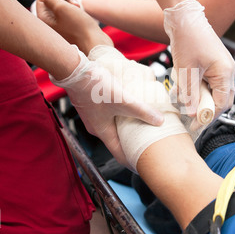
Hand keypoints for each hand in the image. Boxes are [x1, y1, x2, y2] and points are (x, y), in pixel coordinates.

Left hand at [35, 0, 111, 52]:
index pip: (42, 0)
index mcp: (44, 21)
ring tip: (79, 8)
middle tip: (74, 3)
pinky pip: (69, 15)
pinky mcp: (70, 29)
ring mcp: (60, 28)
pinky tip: (81, 13)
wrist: (94, 41)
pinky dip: (74, 10)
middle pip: (52, 3)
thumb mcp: (61, 8)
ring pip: (62, 8)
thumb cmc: (78, 26)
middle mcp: (50, 26)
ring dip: (70, 4)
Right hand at [50, 47, 163, 164]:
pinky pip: (109, 114)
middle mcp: (96, 126)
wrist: (74, 70)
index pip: (119, 153)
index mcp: (102, 131)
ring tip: (140, 125)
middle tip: (147, 142)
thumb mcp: (123, 100)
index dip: (132, 159)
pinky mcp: (92, 103)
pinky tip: (128, 106)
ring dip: (126, 127)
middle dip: (131, 142)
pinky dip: (119, 114)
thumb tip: (160, 120)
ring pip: (113, 125)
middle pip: (117, 139)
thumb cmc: (94, 88)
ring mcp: (93, 115)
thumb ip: (142, 111)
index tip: (143, 163)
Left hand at [164, 0, 234, 121]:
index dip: (208, 117)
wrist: (183, 18)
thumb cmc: (188, 39)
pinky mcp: (209, 64)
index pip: (222, 103)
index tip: (196, 125)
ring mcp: (218, 67)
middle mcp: (225, 70)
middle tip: (189, 116)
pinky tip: (181, 86)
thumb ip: (191, 94)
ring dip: (196, 97)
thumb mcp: (187, 70)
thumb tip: (193, 113)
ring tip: (181, 97)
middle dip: (204, 109)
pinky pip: (205, 83)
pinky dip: (194, 88)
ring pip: (210, 91)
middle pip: (219, 99)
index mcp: (225, 72)